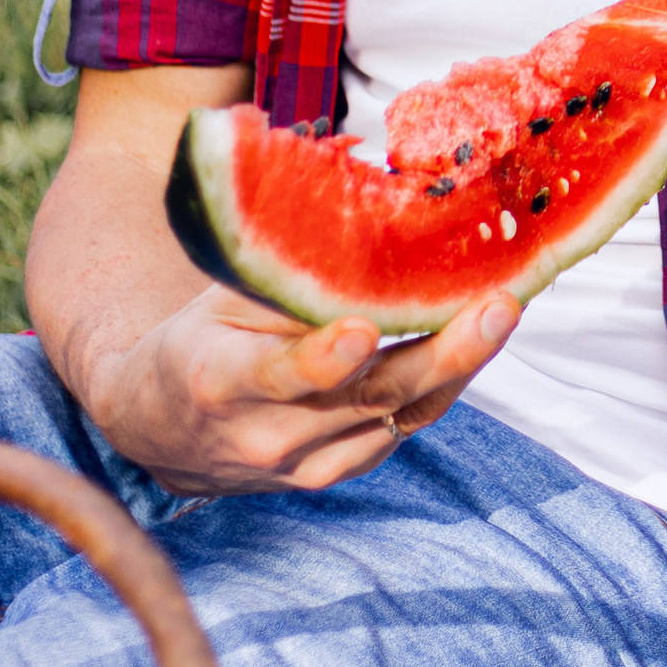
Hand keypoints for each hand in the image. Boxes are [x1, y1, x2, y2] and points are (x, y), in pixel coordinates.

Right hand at [77, 283, 519, 496]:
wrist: (161, 435)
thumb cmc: (197, 343)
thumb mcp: (218, 298)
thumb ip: (283, 268)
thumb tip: (361, 197)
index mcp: (222, 383)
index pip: (277, 375)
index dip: (320, 359)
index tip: (360, 331)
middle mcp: (269, 434)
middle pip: (367, 396)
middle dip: (442, 353)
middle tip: (498, 307)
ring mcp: (308, 463)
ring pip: (400, 414)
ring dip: (460, 365)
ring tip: (505, 311)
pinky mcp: (339, 470)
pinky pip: (404, 426)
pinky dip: (444, 383)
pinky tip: (478, 338)